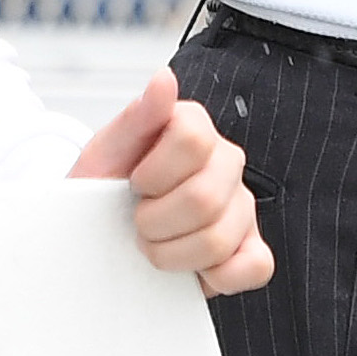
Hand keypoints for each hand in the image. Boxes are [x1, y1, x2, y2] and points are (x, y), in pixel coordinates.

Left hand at [70, 72, 273, 294]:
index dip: (153, 174)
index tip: (133, 183)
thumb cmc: (104, 190)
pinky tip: (193, 268)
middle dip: (155, 222)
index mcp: (194, 128)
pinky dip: (218, 275)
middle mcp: (225, 162)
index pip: (193, 140)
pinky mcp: (251, 249)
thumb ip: (138, 117)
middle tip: (137, 222)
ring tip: (156, 244)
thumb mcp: (106, 153)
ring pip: (219, 238)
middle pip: (203, 198)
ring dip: (172, 254)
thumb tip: (164, 80)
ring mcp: (242, 207)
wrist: (100, 235)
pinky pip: (256, 265)